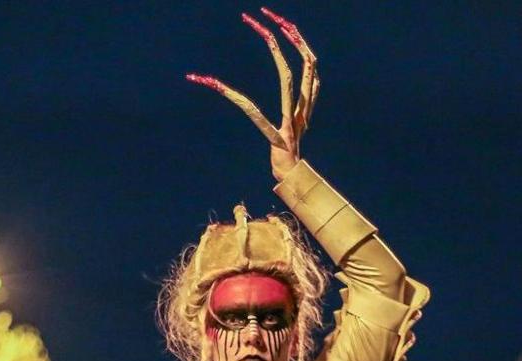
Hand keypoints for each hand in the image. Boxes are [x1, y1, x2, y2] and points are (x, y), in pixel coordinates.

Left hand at [187, 9, 317, 182]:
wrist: (292, 182)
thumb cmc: (286, 155)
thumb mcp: (293, 125)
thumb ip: (300, 105)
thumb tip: (307, 83)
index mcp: (305, 103)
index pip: (309, 62)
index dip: (298, 39)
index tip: (282, 21)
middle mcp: (301, 108)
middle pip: (304, 62)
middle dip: (289, 35)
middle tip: (269, 15)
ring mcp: (291, 122)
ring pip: (288, 78)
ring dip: (274, 50)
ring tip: (262, 29)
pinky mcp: (276, 136)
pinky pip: (252, 111)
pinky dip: (229, 95)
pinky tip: (212, 82)